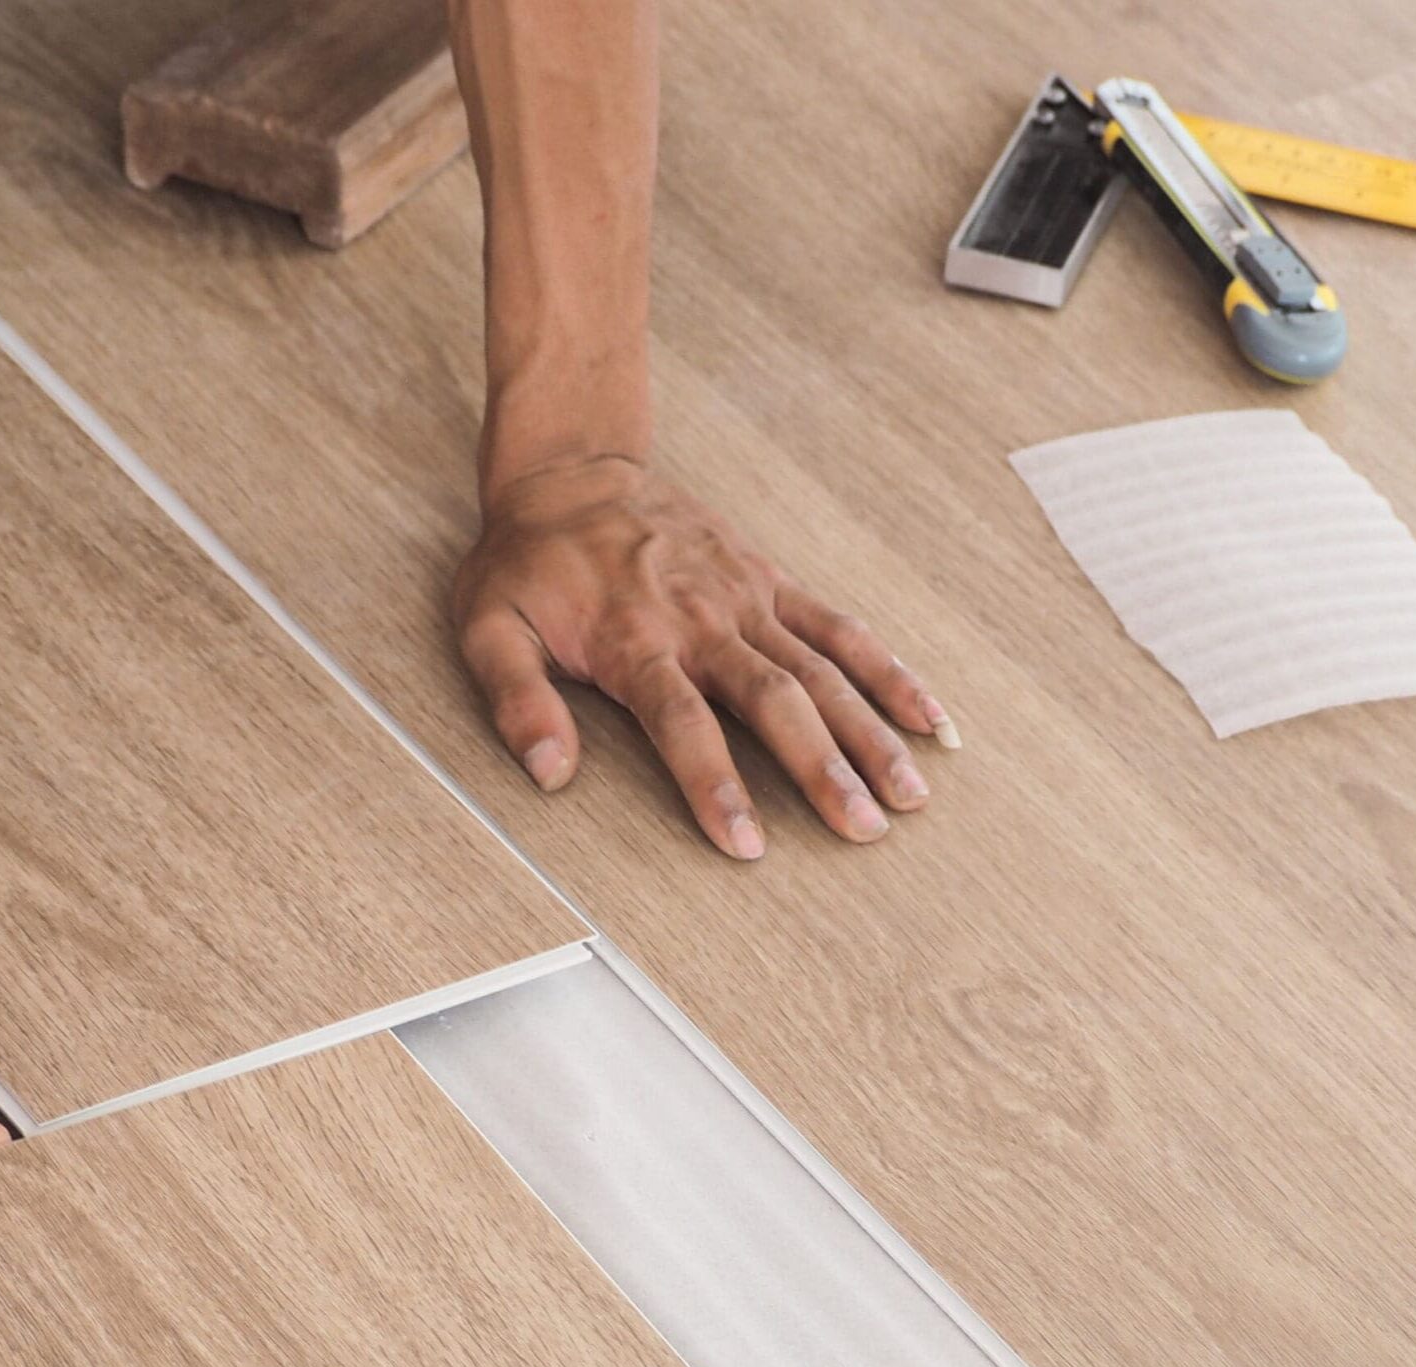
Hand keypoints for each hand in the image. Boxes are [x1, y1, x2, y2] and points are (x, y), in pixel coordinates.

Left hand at [452, 455, 954, 858]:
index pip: (684, 723)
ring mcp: (747, 598)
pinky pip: (839, 627)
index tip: (747, 844)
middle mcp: (703, 620)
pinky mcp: (772, 581)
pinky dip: (887, 672)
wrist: (573, 472)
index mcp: (636, 640)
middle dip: (822, 768)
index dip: (715, 784)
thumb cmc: (528, 562)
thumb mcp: (489, 627)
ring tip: (909, 795)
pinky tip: (926, 718)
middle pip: (774, 701)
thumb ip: (517, 700)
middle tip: (861, 829)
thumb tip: (549, 774)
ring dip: (870, 733)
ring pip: (821, 670)